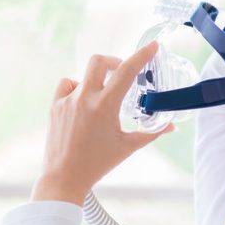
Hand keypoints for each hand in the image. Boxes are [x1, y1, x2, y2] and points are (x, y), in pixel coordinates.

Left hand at [31, 41, 174, 205]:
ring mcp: (66, 101)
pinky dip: (76, 88)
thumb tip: (170, 127)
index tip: (153, 46)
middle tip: (120, 71)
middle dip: (113, 61)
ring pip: (82, 75)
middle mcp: (84, 99)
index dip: (142, 56)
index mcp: (105, 107)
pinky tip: (81, 103)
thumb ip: (151, 133)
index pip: (127, 71)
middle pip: (99, 61)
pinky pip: (66, 86)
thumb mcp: (127, 147)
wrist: (64, 178)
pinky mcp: (54, 107)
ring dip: (95, 80)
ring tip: (100, 99)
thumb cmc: (97, 164)